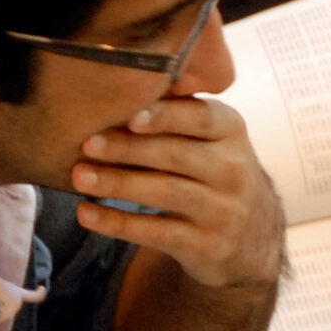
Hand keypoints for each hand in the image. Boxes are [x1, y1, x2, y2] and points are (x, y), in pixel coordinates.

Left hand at [72, 97, 283, 290]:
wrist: (251, 236)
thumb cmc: (214, 171)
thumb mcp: (213, 138)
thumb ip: (177, 112)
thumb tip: (116, 84)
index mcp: (231, 131)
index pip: (201, 117)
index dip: (165, 116)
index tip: (129, 116)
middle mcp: (233, 169)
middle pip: (176, 154)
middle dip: (128, 148)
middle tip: (87, 143)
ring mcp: (222, 210)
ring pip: (165, 192)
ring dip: (118, 183)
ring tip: (79, 176)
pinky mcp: (206, 245)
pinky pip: (155, 232)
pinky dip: (117, 223)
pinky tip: (87, 213)